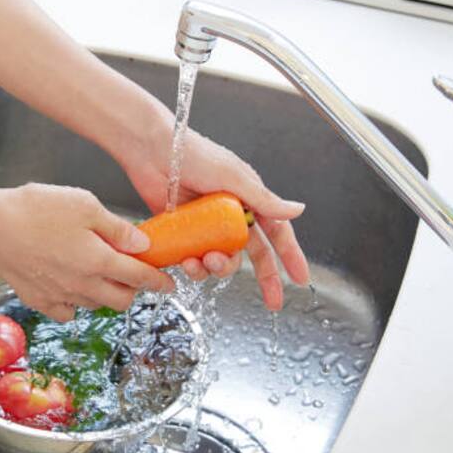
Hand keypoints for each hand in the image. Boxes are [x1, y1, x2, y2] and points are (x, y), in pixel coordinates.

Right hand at [0, 183, 174, 321]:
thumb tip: (142, 244)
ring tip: (100, 273)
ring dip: (105, 294)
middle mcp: (83, 285)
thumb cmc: (36, 210)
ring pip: (96, 305)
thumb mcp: (84, 205)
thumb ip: (117, 228)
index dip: (158, 281)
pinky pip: (67, 311)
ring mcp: (60, 296)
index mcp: (100, 261)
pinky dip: (76, 303)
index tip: (169, 283)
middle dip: (133, 289)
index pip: (140, 277)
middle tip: (132, 274)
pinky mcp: (39, 300)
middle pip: (121, 300)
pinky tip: (71, 284)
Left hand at [120, 125, 309, 310]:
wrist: (152, 152)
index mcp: (249, 199)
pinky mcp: (184, 232)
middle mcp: (230, 214)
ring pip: (223, 259)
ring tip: (206, 261)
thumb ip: (264, 199)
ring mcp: (207, 225)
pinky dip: (193, 265)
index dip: (290, 256)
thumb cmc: (194, 154)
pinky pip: (195, 258)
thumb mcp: (234, 177)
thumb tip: (298, 210)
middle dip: (265, 278)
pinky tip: (187, 261)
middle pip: (254, 253)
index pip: (277, 232)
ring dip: (218, 268)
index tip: (300, 278)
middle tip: (271, 300)